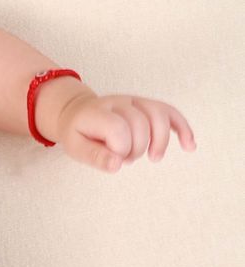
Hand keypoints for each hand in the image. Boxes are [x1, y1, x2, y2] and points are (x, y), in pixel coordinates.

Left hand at [55, 93, 196, 172]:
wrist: (76, 111)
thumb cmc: (77, 132)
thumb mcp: (76, 148)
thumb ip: (95, 156)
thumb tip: (117, 165)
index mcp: (97, 112)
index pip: (118, 129)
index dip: (120, 149)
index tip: (113, 159)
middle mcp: (118, 102)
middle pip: (140, 123)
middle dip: (136, 149)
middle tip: (125, 159)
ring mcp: (134, 101)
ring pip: (159, 114)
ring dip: (160, 140)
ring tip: (154, 158)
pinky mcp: (146, 104)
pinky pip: (169, 112)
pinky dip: (182, 128)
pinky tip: (189, 146)